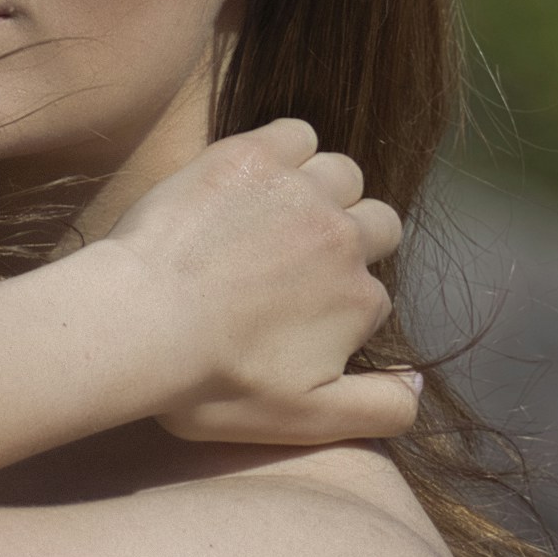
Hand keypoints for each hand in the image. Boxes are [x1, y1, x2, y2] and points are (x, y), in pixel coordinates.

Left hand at [107, 119, 418, 448]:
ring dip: (322, 190)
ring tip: (270, 218)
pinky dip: (285, 150)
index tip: (288, 313)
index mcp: (360, 300)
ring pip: (343, 174)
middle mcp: (344, 239)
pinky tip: (253, 176)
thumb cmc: (209, 383)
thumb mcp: (304, 422)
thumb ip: (379, 410)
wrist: (136, 325)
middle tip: (287, 262)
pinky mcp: (252, 158)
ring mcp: (300, 193)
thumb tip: (421, 385)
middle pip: (378, 222)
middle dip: (350, 238)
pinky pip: (296, 134)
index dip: (336, 300)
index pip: (370, 291)